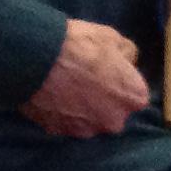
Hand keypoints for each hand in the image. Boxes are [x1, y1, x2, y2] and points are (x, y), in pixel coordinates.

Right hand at [23, 18, 147, 137]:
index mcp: (134, 98)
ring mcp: (85, 130)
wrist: (36, 58)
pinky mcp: (58, 132)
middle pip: (111, 111)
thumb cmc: (80, 46)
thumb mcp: (113, 38)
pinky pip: (62, 122)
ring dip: (79, 108)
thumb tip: (128, 62)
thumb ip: (128, 54)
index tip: (105, 71)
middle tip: (82, 79)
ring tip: (64, 86)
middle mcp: (114, 121)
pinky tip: (50, 95)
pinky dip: (58, 112)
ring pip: (87, 120)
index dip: (119, 81)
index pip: (133, 94)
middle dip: (101, 99)